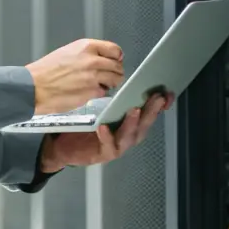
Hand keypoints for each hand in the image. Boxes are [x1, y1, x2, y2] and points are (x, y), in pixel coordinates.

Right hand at [26, 38, 124, 114]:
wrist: (34, 87)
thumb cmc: (45, 71)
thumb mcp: (67, 52)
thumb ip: (86, 53)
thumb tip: (100, 58)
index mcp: (86, 47)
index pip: (114, 49)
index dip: (117, 56)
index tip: (116, 60)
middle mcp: (92, 60)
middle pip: (117, 66)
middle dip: (115, 71)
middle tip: (110, 75)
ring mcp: (93, 77)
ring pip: (115, 79)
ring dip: (111, 83)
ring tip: (102, 84)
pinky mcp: (91, 92)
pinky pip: (104, 92)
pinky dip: (100, 93)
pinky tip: (91, 91)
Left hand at [38, 90, 174, 173]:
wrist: (61, 145)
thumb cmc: (82, 125)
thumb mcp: (99, 107)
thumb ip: (114, 96)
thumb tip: (120, 74)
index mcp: (128, 122)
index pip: (148, 112)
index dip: (160, 104)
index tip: (166, 93)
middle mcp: (126, 134)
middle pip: (144, 124)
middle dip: (152, 111)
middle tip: (157, 99)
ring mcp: (116, 145)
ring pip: (130, 136)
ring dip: (133, 123)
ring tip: (134, 110)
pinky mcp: (102, 153)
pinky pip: (108, 146)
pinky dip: (108, 137)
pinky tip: (104, 127)